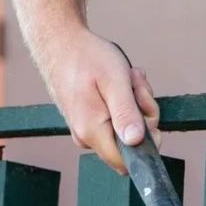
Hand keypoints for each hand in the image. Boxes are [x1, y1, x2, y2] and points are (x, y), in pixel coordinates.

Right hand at [41, 27, 160, 173]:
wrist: (60, 42)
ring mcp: (86, 130)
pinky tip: (120, 82)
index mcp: (92, 131)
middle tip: (136, 85)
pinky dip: (125, 100)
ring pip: (126, 128)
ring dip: (135, 103)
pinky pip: (116, 119)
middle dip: (143, 113)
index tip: (144, 111)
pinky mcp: (88, 121)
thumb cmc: (87, 57)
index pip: (126, 162)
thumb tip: (136, 142)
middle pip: (131, 143)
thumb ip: (126, 114)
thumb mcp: (115, 82)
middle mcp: (87, 137)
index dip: (146, 142)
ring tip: (128, 77)